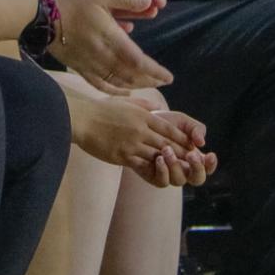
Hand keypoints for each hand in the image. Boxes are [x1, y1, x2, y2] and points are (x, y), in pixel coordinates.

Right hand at [48, 0, 172, 94]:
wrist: (41, 16)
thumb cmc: (71, 1)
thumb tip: (149, 0)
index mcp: (110, 37)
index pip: (138, 62)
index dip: (155, 72)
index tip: (168, 77)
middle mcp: (102, 55)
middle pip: (131, 76)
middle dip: (150, 81)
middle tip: (163, 82)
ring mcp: (90, 64)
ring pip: (118, 82)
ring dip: (136, 86)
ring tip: (148, 85)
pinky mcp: (79, 68)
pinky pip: (100, 85)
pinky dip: (114, 91)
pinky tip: (123, 92)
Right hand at [72, 95, 217, 186]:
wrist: (82, 119)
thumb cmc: (102, 110)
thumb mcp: (126, 102)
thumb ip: (144, 105)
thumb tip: (157, 107)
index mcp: (143, 116)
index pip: (168, 128)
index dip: (181, 138)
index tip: (190, 145)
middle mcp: (141, 129)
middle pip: (166, 143)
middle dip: (180, 152)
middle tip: (192, 160)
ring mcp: (132, 143)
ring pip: (157, 155)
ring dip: (170, 163)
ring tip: (181, 168)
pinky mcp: (122, 155)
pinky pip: (141, 164)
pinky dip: (152, 168)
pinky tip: (159, 173)